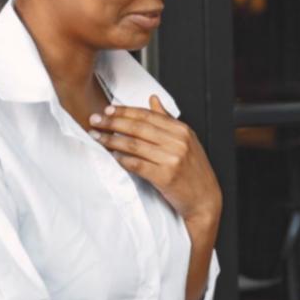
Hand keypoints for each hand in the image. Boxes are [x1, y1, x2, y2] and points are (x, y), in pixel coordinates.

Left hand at [90, 96, 221, 232]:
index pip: (148, 115)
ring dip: (112, 140)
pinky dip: (123, 160)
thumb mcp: (186, 140)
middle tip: (95, 120)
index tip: (108, 110)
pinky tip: (113, 156)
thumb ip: (167, 119)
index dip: (125, 111)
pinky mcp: (165, 177)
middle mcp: (178, 142)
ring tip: (97, 137)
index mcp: (182, 130)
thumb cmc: (194, 171)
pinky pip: (137, 165)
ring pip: (134, 145)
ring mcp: (172, 159)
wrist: (205, 200)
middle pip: (138, 127)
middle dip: (113, 122)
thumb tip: (153, 99)